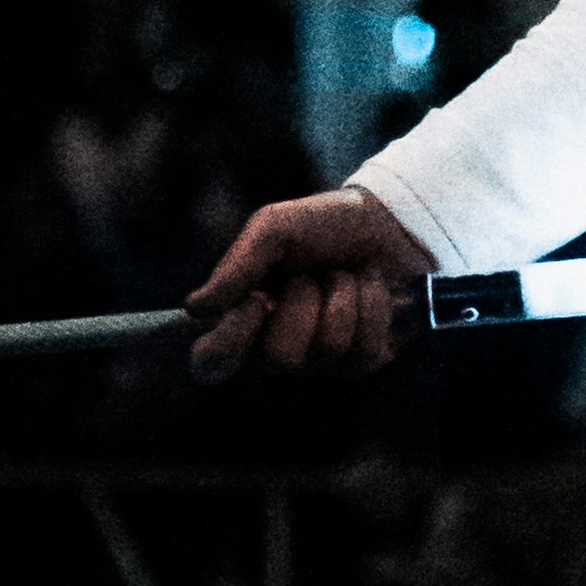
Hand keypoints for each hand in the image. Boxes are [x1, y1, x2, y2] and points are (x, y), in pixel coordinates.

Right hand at [188, 183, 435, 379]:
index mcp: (245, 319)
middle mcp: (279, 347)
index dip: (225, 344)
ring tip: (342, 274)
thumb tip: (194, 308)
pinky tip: (370, 286)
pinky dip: (371, 301)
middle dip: (301, 303)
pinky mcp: (364, 360)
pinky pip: (364, 345)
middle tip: (309, 276)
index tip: (252, 303)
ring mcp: (323, 360)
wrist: (391, 220)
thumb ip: (237, 266)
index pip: (210, 365)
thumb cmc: (325, 225)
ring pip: (327, 348)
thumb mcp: (276, 228)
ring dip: (340, 295)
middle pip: (277, 360)